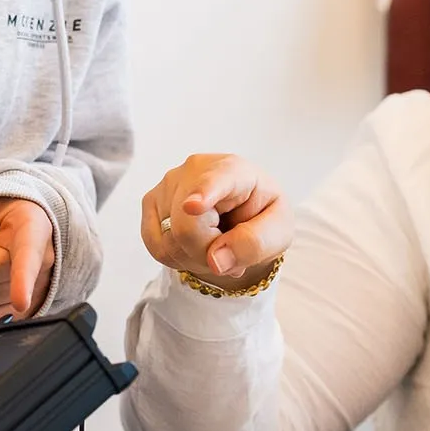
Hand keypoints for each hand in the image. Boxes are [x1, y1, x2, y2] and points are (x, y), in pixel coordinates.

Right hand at [139, 153, 292, 290]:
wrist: (244, 213)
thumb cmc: (262, 216)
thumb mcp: (277, 232)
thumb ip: (254, 244)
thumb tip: (215, 261)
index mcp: (234, 170)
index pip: (216, 181)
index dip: (203, 193)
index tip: (193, 207)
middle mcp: (195, 169)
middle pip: (187, 228)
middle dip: (207, 252)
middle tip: (231, 251)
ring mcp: (169, 183)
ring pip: (169, 241)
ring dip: (195, 257)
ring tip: (215, 243)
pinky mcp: (151, 201)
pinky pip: (156, 246)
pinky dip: (177, 257)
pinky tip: (195, 245)